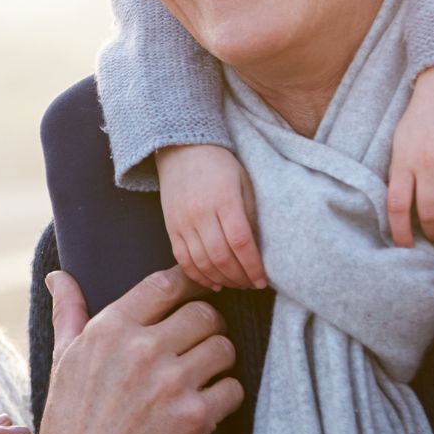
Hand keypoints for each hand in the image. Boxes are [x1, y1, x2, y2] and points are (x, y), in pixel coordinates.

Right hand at [33, 268, 243, 433]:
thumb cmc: (70, 417)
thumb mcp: (63, 358)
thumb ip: (68, 311)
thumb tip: (58, 275)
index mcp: (111, 329)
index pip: (166, 284)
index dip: (189, 282)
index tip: (197, 289)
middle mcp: (142, 351)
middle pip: (204, 313)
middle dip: (207, 325)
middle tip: (200, 338)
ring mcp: (170, 384)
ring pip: (224, 348)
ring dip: (219, 359)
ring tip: (204, 370)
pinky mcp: (193, 418)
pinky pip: (232, 389)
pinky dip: (225, 396)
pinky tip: (206, 403)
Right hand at [156, 144, 266, 289]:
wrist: (183, 149)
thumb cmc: (220, 165)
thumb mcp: (244, 182)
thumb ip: (250, 214)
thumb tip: (257, 249)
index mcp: (224, 200)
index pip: (241, 242)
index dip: (253, 266)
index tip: (263, 280)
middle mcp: (201, 213)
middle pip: (221, 257)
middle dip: (240, 278)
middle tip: (252, 284)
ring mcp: (182, 222)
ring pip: (202, 262)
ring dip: (222, 280)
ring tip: (236, 284)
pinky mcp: (170, 228)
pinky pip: (183, 259)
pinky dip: (198, 276)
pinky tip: (213, 282)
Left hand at [387, 53, 433, 246]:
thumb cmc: (420, 117)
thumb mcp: (399, 142)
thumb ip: (399, 171)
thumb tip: (399, 206)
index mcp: (403, 161)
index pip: (396, 205)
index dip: (400, 231)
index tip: (405, 246)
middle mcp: (426, 164)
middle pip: (428, 211)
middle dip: (432, 232)